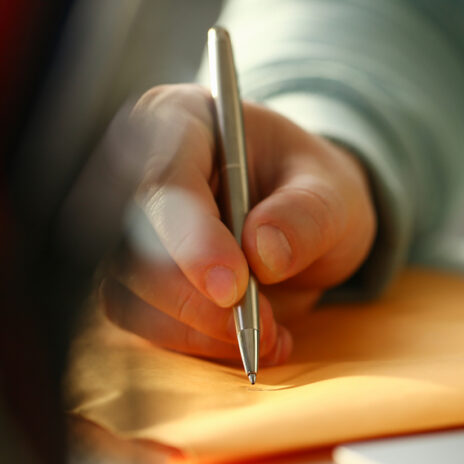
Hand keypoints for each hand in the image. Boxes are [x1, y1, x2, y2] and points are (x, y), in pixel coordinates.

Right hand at [100, 84, 374, 362]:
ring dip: (199, 330)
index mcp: (182, 120)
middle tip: (262, 324)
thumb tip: (262, 252)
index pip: (164, 180)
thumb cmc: (316, 190)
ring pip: (132, 293)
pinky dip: (200, 344)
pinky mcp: (137, 281)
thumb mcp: (334, 193)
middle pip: (132, 245)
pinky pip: (148, 324)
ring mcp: (129, 229)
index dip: (190, 238)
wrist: (311, 219)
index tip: (233, 287)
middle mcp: (139, 171)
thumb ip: (306, 215)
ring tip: (270, 337)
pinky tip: (253, 343)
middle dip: (197, 298)